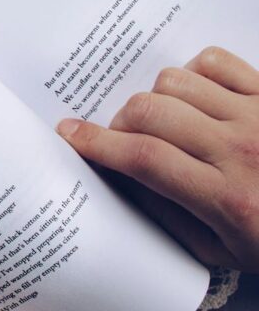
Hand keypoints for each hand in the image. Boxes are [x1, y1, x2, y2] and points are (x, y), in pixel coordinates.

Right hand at [57, 46, 258, 271]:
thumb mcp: (220, 250)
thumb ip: (165, 215)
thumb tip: (117, 176)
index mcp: (227, 198)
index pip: (143, 158)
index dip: (96, 142)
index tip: (70, 134)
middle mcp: (242, 150)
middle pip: (150, 113)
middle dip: (120, 123)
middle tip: (124, 139)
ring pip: (174, 81)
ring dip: (157, 99)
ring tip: (166, 121)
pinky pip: (214, 60)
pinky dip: (193, 72)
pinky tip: (196, 97)